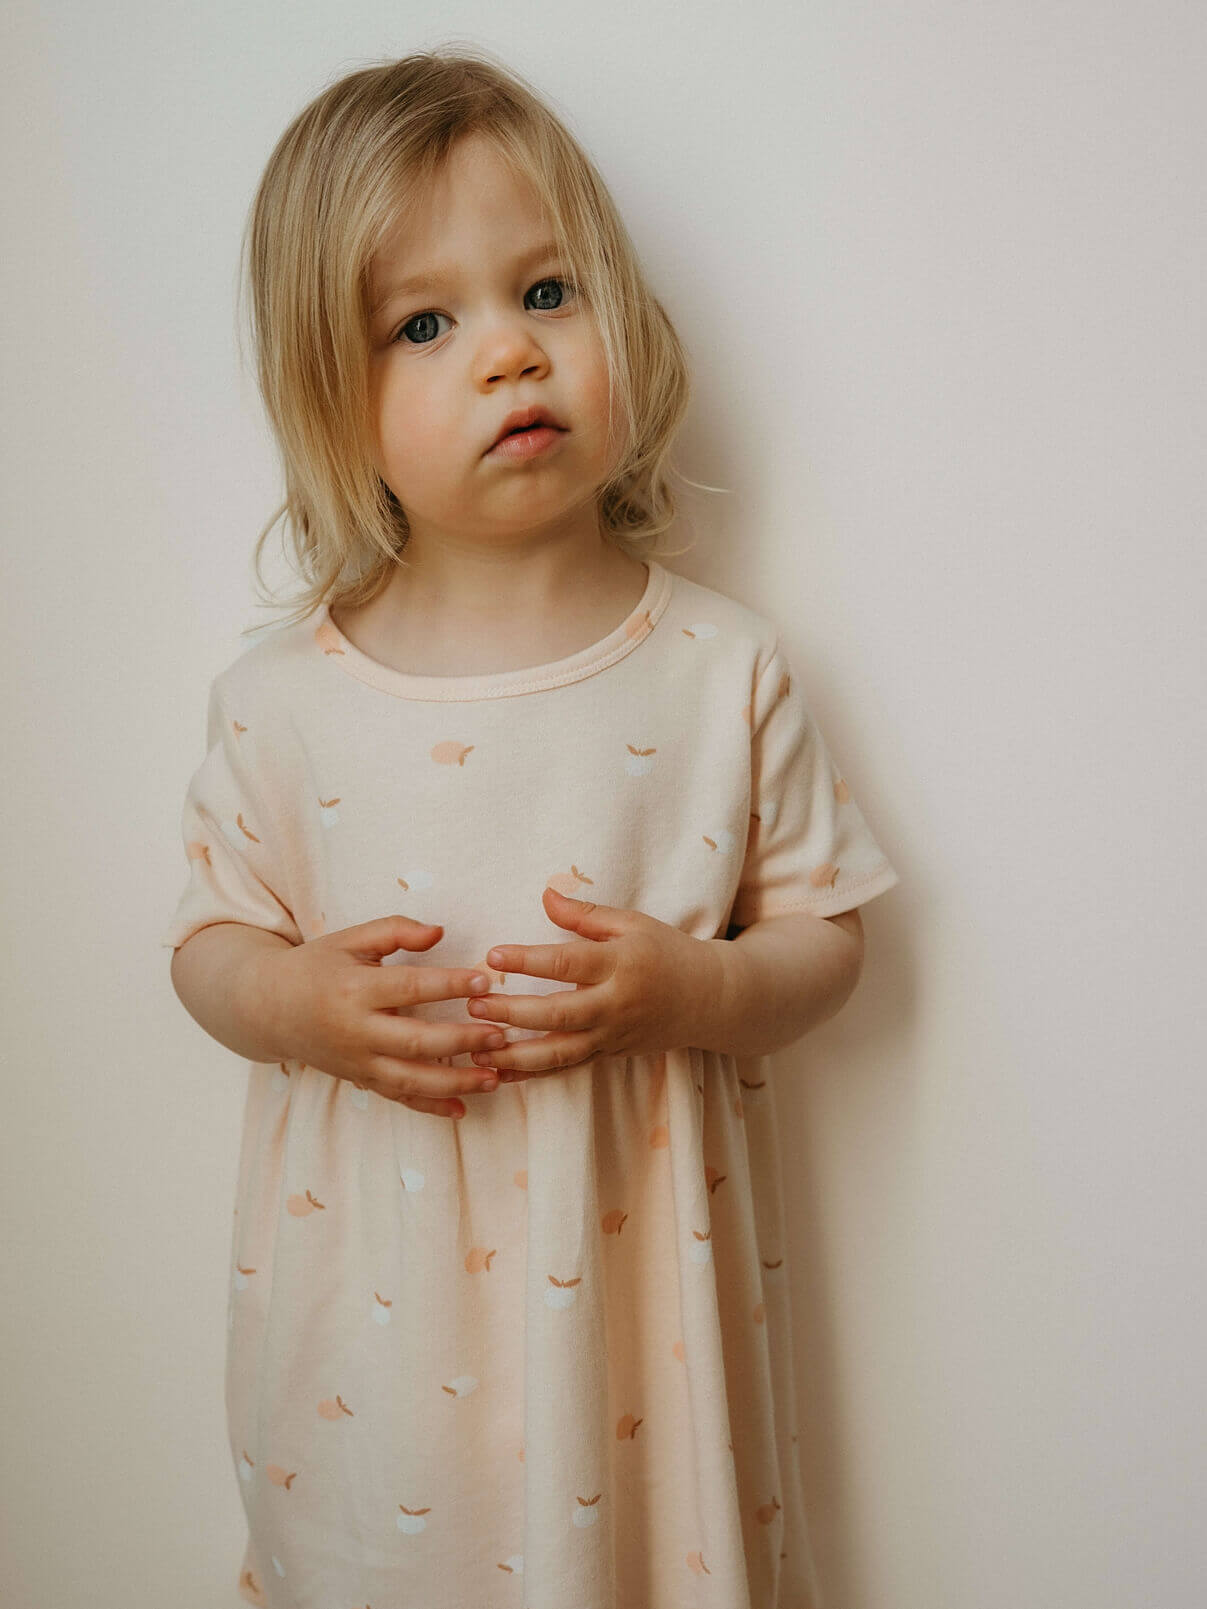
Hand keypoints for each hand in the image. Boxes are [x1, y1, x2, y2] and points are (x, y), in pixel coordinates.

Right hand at [253, 915, 511, 1119]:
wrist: (268, 1008)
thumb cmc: (317, 966)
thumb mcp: (351, 938)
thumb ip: (396, 930)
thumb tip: (440, 932)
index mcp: (355, 990)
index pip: (410, 988)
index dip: (449, 985)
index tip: (485, 982)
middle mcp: (356, 1031)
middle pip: (416, 1041)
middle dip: (462, 1041)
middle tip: (500, 1035)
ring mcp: (358, 1062)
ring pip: (411, 1079)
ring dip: (455, 1082)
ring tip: (494, 1078)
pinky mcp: (359, 1080)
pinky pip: (398, 1098)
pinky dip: (429, 1107)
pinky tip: (462, 1110)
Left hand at [464, 886, 723, 1080]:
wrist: (710, 999)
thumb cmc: (666, 952)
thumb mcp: (633, 923)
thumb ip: (586, 914)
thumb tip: (545, 895)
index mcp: (620, 964)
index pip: (567, 963)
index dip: (528, 960)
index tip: (492, 956)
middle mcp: (615, 1004)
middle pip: (558, 1013)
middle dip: (513, 1013)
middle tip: (474, 1005)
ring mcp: (612, 1036)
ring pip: (559, 1052)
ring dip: (516, 1054)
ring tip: (477, 1048)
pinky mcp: (609, 1056)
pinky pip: (567, 1069)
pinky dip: (533, 1075)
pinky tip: (500, 1073)